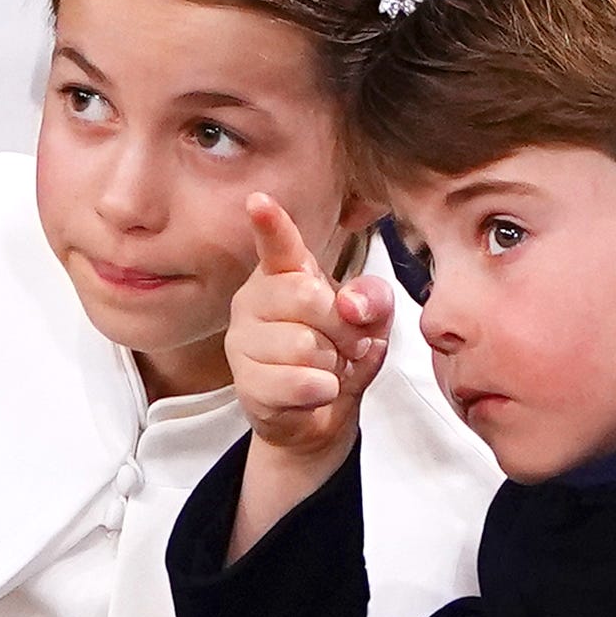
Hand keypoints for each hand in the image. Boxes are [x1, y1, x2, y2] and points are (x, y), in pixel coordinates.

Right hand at [227, 193, 393, 462]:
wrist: (320, 415)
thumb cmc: (339, 353)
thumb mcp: (370, 320)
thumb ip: (372, 299)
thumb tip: (352, 305)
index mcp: (284, 273)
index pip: (278, 245)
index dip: (270, 223)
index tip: (258, 201)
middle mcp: (254, 300)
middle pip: (307, 297)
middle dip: (343, 327)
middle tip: (348, 344)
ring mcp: (243, 342)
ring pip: (304, 345)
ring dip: (332, 364)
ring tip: (326, 369)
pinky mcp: (246, 384)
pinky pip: (298, 383)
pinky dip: (322, 390)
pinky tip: (318, 390)